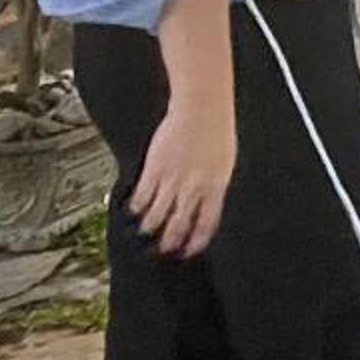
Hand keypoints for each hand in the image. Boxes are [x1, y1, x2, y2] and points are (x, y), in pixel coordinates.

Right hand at [130, 83, 235, 259]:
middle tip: (163, 250)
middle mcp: (194, 187)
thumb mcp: (224, 162)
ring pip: (157, 216)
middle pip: (179, 225)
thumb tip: (206, 204)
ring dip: (149, 228)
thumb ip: (213, 185)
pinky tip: (135, 210)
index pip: (206, 224)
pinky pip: (142, 196)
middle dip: (170, 242)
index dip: (196, 241)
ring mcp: (173, 179)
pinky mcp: (154, 169)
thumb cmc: (216, 130)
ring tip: (145, 233)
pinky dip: (137, 207)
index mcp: (216, 186)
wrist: (202, 108)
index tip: (189, 250)